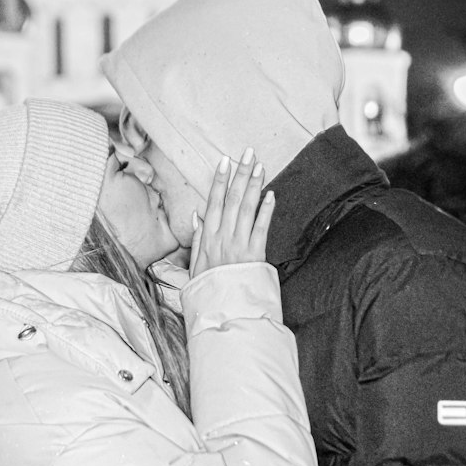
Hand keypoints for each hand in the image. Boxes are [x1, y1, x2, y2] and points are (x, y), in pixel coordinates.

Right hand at [189, 148, 274, 278]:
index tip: (225, 161)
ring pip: (246, 209)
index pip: (213, 202)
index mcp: (207, 238)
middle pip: (232, 199)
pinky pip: (261, 229)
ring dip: (254, 185)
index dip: (219, 180)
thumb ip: (197, 238)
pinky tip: (271, 194)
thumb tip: (198, 214)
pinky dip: (266, 210)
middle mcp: (222, 237)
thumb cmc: (208, 289)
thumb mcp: (194, 265)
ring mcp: (239, 245)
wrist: (221, 312)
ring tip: (260, 166)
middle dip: (240, 174)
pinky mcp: (255, 255)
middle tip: (248, 153)